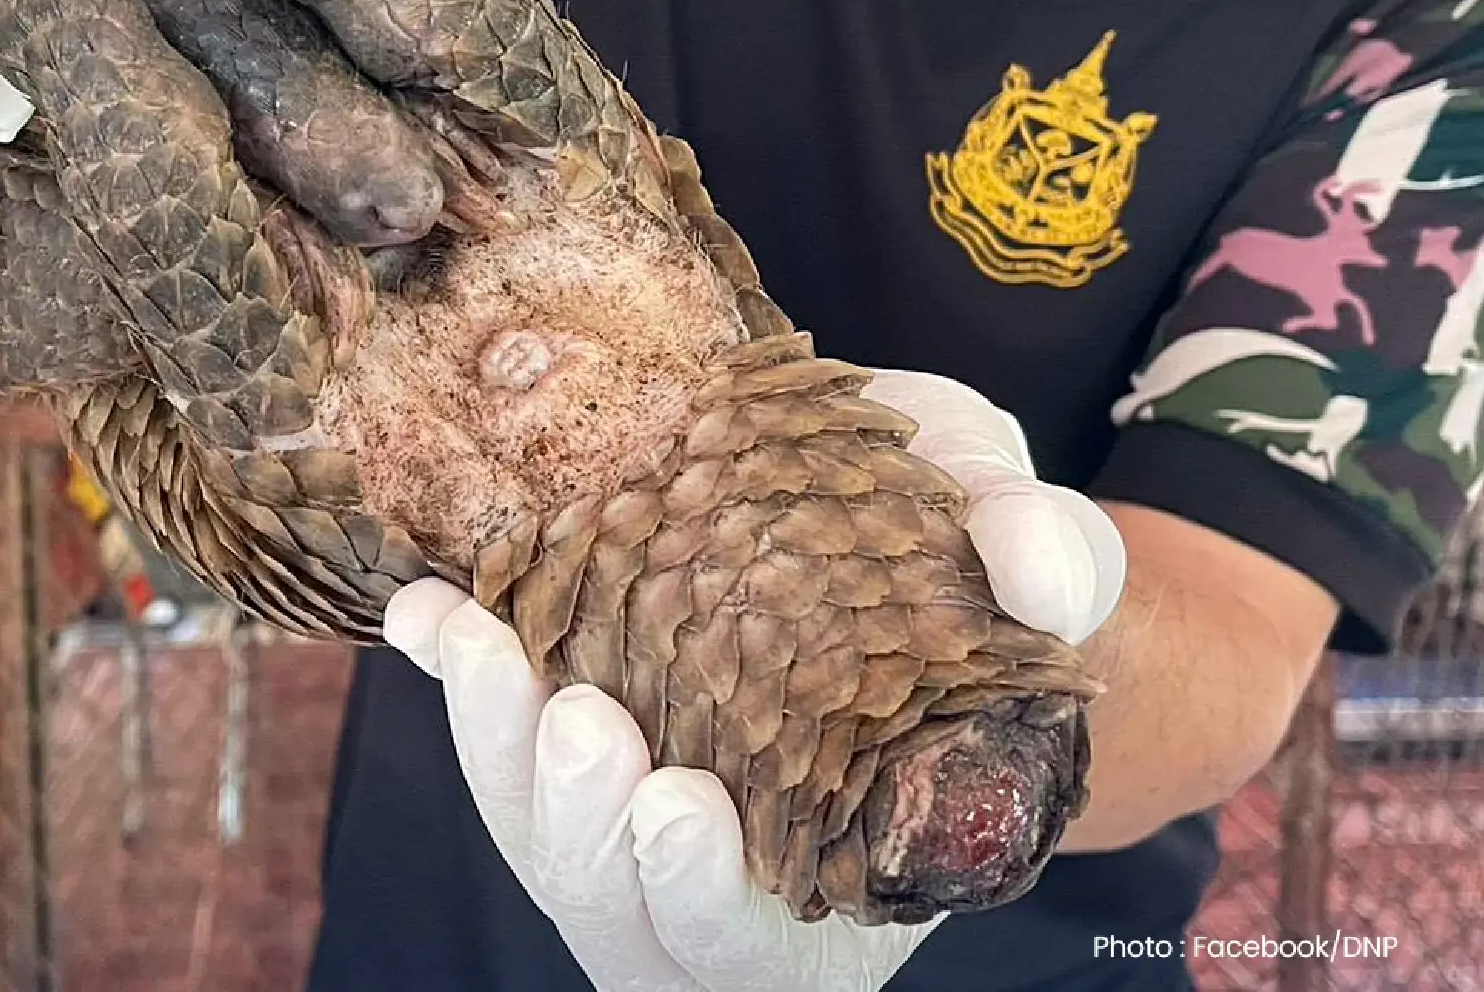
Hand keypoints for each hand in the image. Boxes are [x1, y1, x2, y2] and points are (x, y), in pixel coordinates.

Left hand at [383, 369, 1125, 991]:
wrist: (918, 544)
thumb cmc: (981, 577)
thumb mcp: (1047, 557)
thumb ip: (1056, 563)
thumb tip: (1037, 578)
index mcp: (840, 877)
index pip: (742, 939)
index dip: (698, 897)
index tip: (675, 818)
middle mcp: (721, 867)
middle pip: (611, 896)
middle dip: (582, 823)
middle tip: (586, 732)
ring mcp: (633, 798)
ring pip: (537, 820)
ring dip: (497, 738)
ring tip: (485, 646)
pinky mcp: (571, 723)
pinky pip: (500, 722)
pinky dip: (458, 663)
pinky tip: (427, 607)